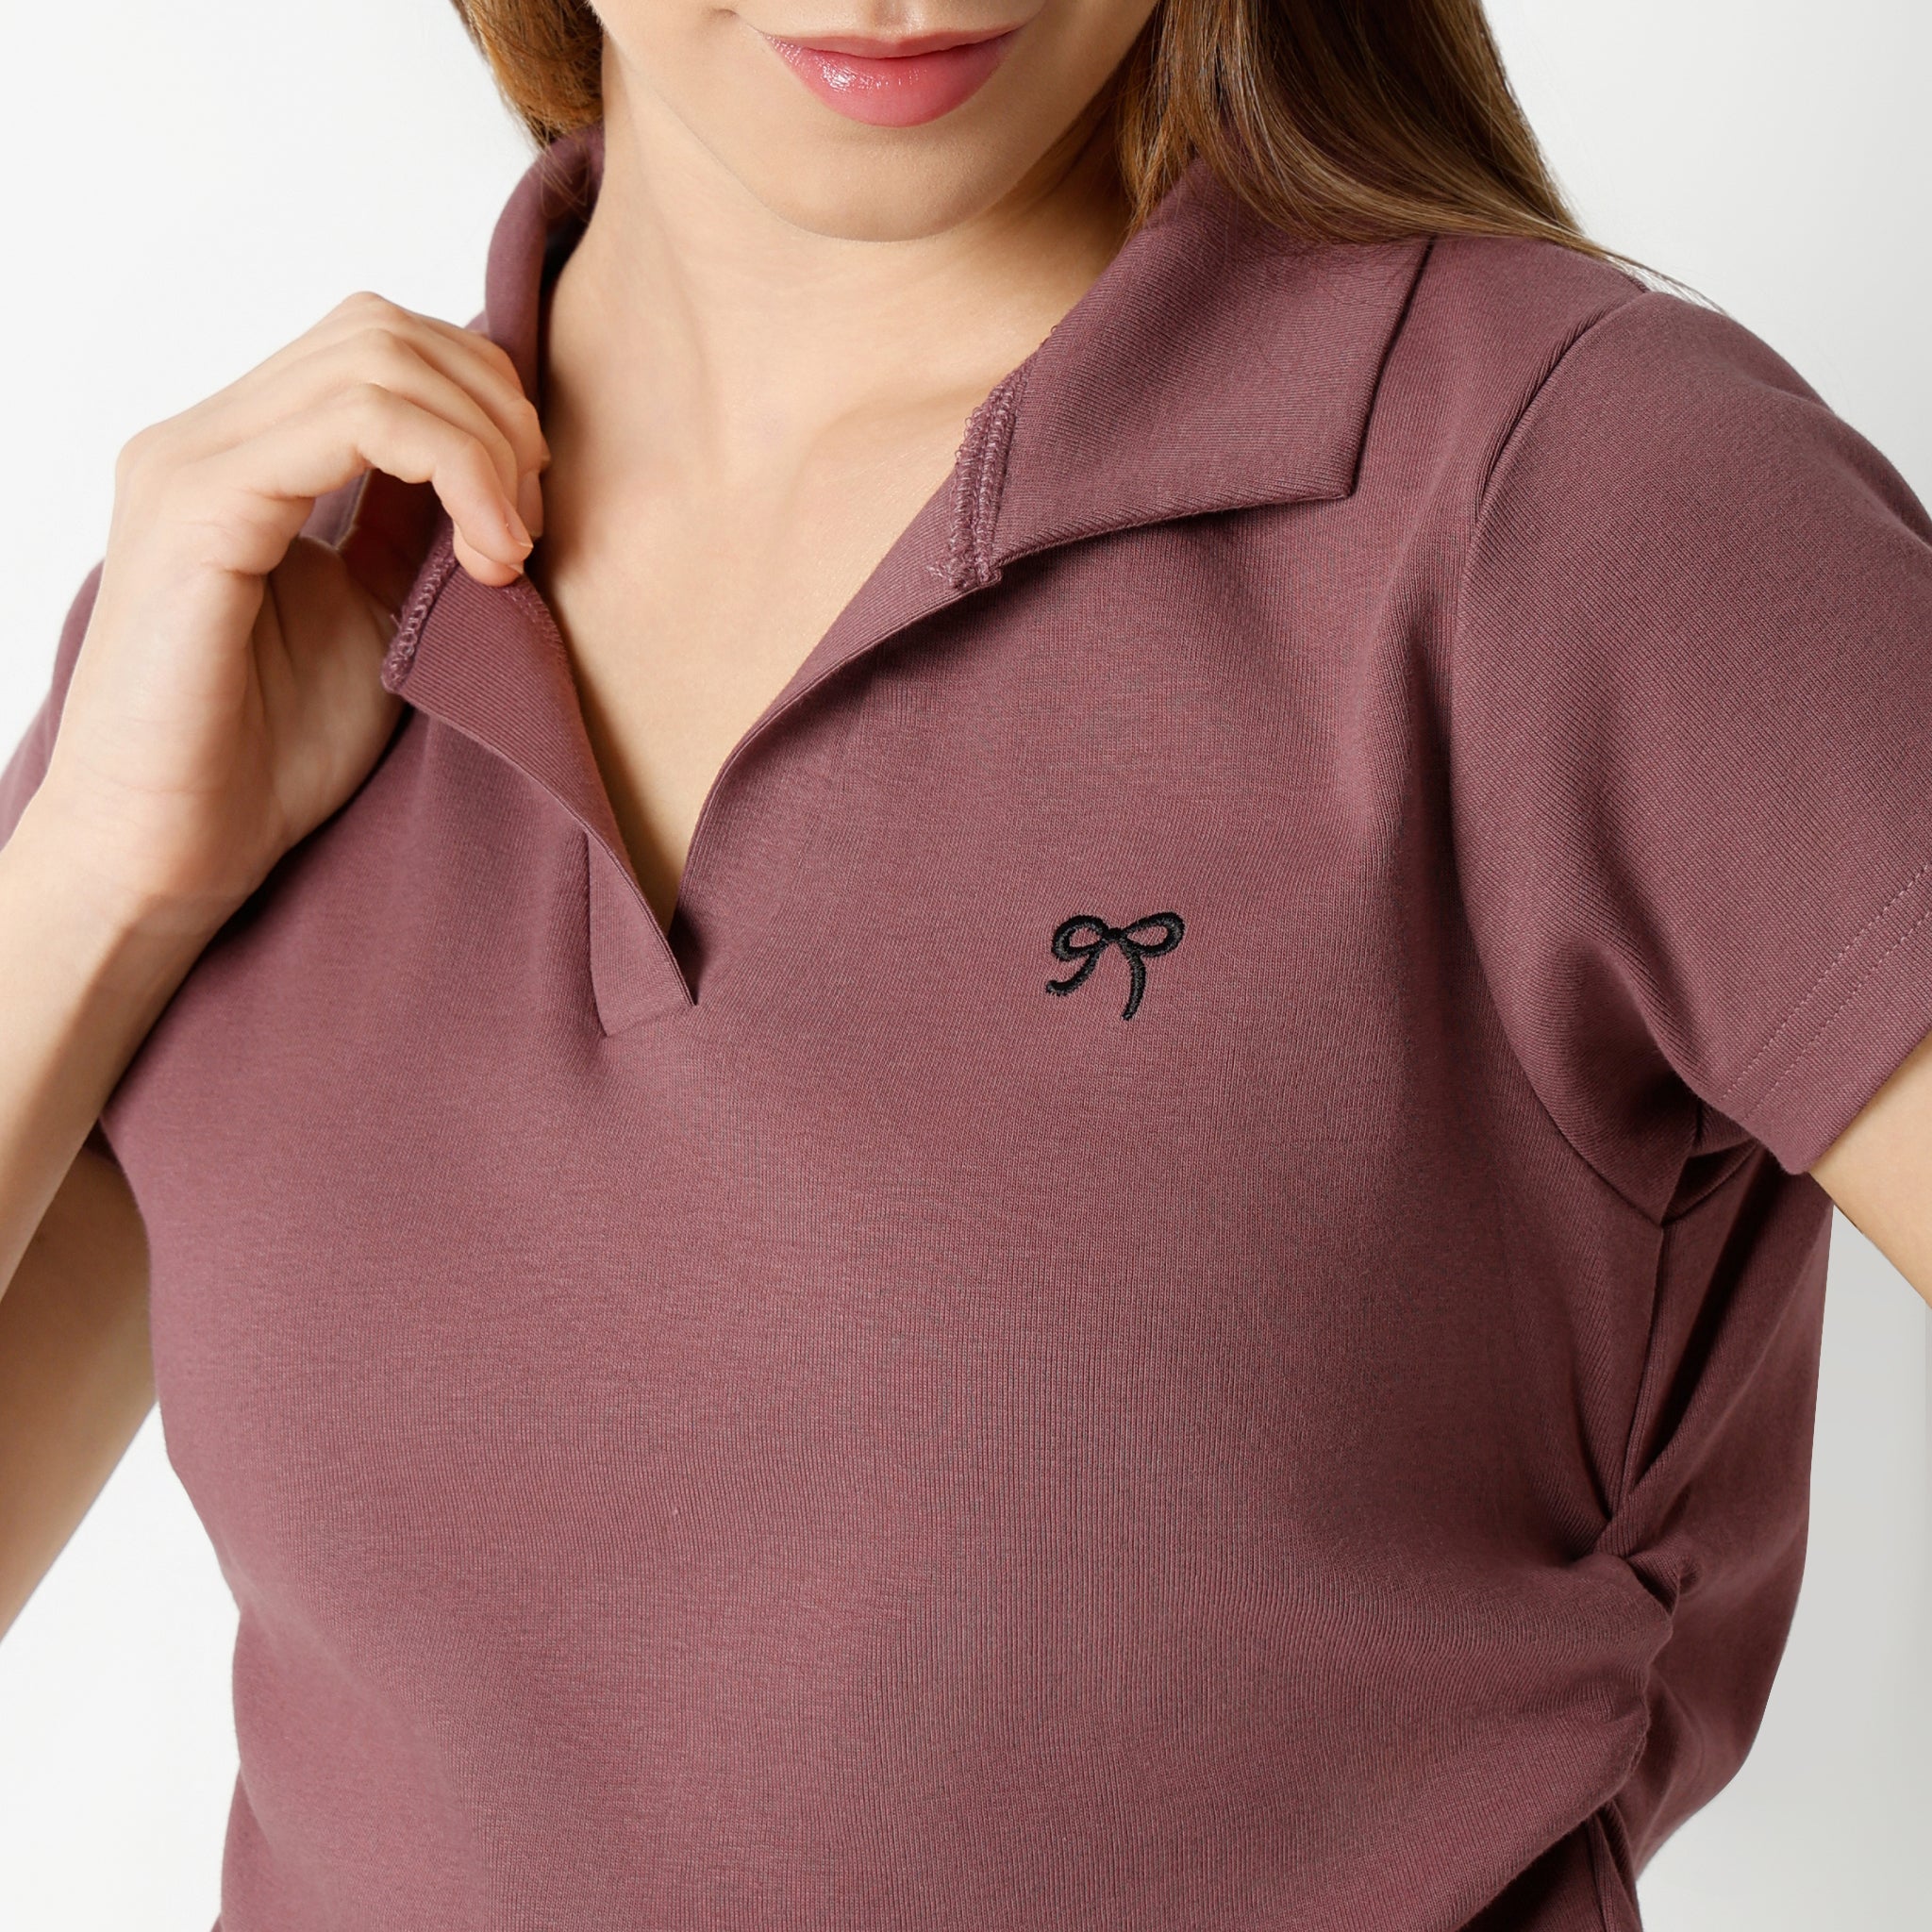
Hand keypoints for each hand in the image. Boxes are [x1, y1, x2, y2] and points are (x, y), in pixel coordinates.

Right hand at [29, 290, 547, 939]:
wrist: (175, 851)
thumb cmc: (267, 754)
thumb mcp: (379, 619)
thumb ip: (417, 533)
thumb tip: (497, 470)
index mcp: (246, 454)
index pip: (381, 348)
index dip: (483, 409)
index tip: (528, 520)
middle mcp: (208, 436)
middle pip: (385, 329)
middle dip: (494, 413)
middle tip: (529, 526)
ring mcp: (192, 462)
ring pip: (376, 357)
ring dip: (482, 444)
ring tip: (508, 549)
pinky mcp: (197, 509)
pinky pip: (352, 421)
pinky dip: (450, 470)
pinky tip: (483, 558)